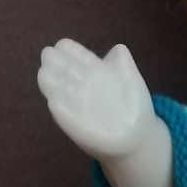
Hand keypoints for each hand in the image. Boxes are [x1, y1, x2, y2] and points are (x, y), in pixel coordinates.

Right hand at [37, 38, 155, 159]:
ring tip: (49, 78)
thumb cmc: (133, 106)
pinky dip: (60, 108)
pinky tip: (56, 102)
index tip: (64, 48)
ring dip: (50, 82)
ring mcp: (75, 104)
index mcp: (91, 69)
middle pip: (56, 66)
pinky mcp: (75, 126)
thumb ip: (123, 64)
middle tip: (52, 60)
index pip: (69, 51)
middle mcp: (79, 85)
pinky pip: (63, 114)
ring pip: (53, 88)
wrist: (137, 138)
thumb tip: (118, 49)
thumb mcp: (131, 80)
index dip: (66, 49)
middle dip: (53, 62)